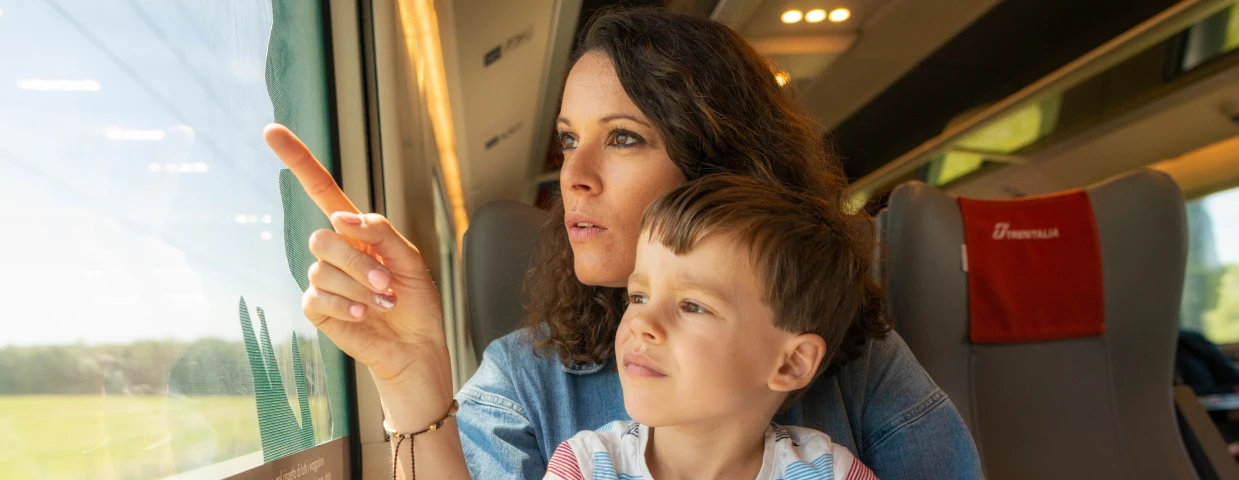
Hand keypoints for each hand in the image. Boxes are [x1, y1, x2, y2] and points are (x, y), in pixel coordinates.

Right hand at [264, 124, 446, 384]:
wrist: (416, 347)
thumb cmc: (416, 302)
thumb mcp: (410, 259)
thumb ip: (380, 232)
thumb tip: (341, 217)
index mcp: (357, 232)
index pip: (321, 190)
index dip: (298, 161)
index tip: (271, 131)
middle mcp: (336, 252)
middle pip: (323, 237)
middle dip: (359, 262)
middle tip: (387, 282)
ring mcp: (324, 280)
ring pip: (323, 270)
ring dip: (360, 288)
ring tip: (384, 302)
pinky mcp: (318, 309)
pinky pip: (317, 298)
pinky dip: (346, 306)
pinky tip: (364, 316)